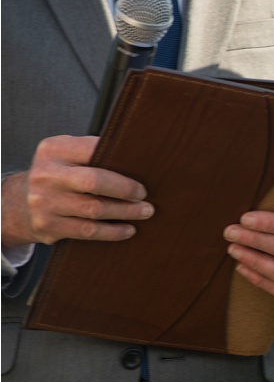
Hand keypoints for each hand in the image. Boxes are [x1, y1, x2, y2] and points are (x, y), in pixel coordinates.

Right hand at [1, 135, 152, 247]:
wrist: (21, 203)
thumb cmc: (59, 176)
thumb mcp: (68, 156)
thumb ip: (93, 153)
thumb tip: (137, 159)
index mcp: (53, 150)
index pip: (93, 149)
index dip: (120, 161)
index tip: (141, 173)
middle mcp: (45, 174)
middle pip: (94, 181)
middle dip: (125, 190)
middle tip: (144, 196)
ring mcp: (43, 202)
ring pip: (94, 209)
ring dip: (126, 212)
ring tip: (144, 212)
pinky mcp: (47, 226)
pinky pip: (88, 230)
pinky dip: (113, 231)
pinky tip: (128, 229)